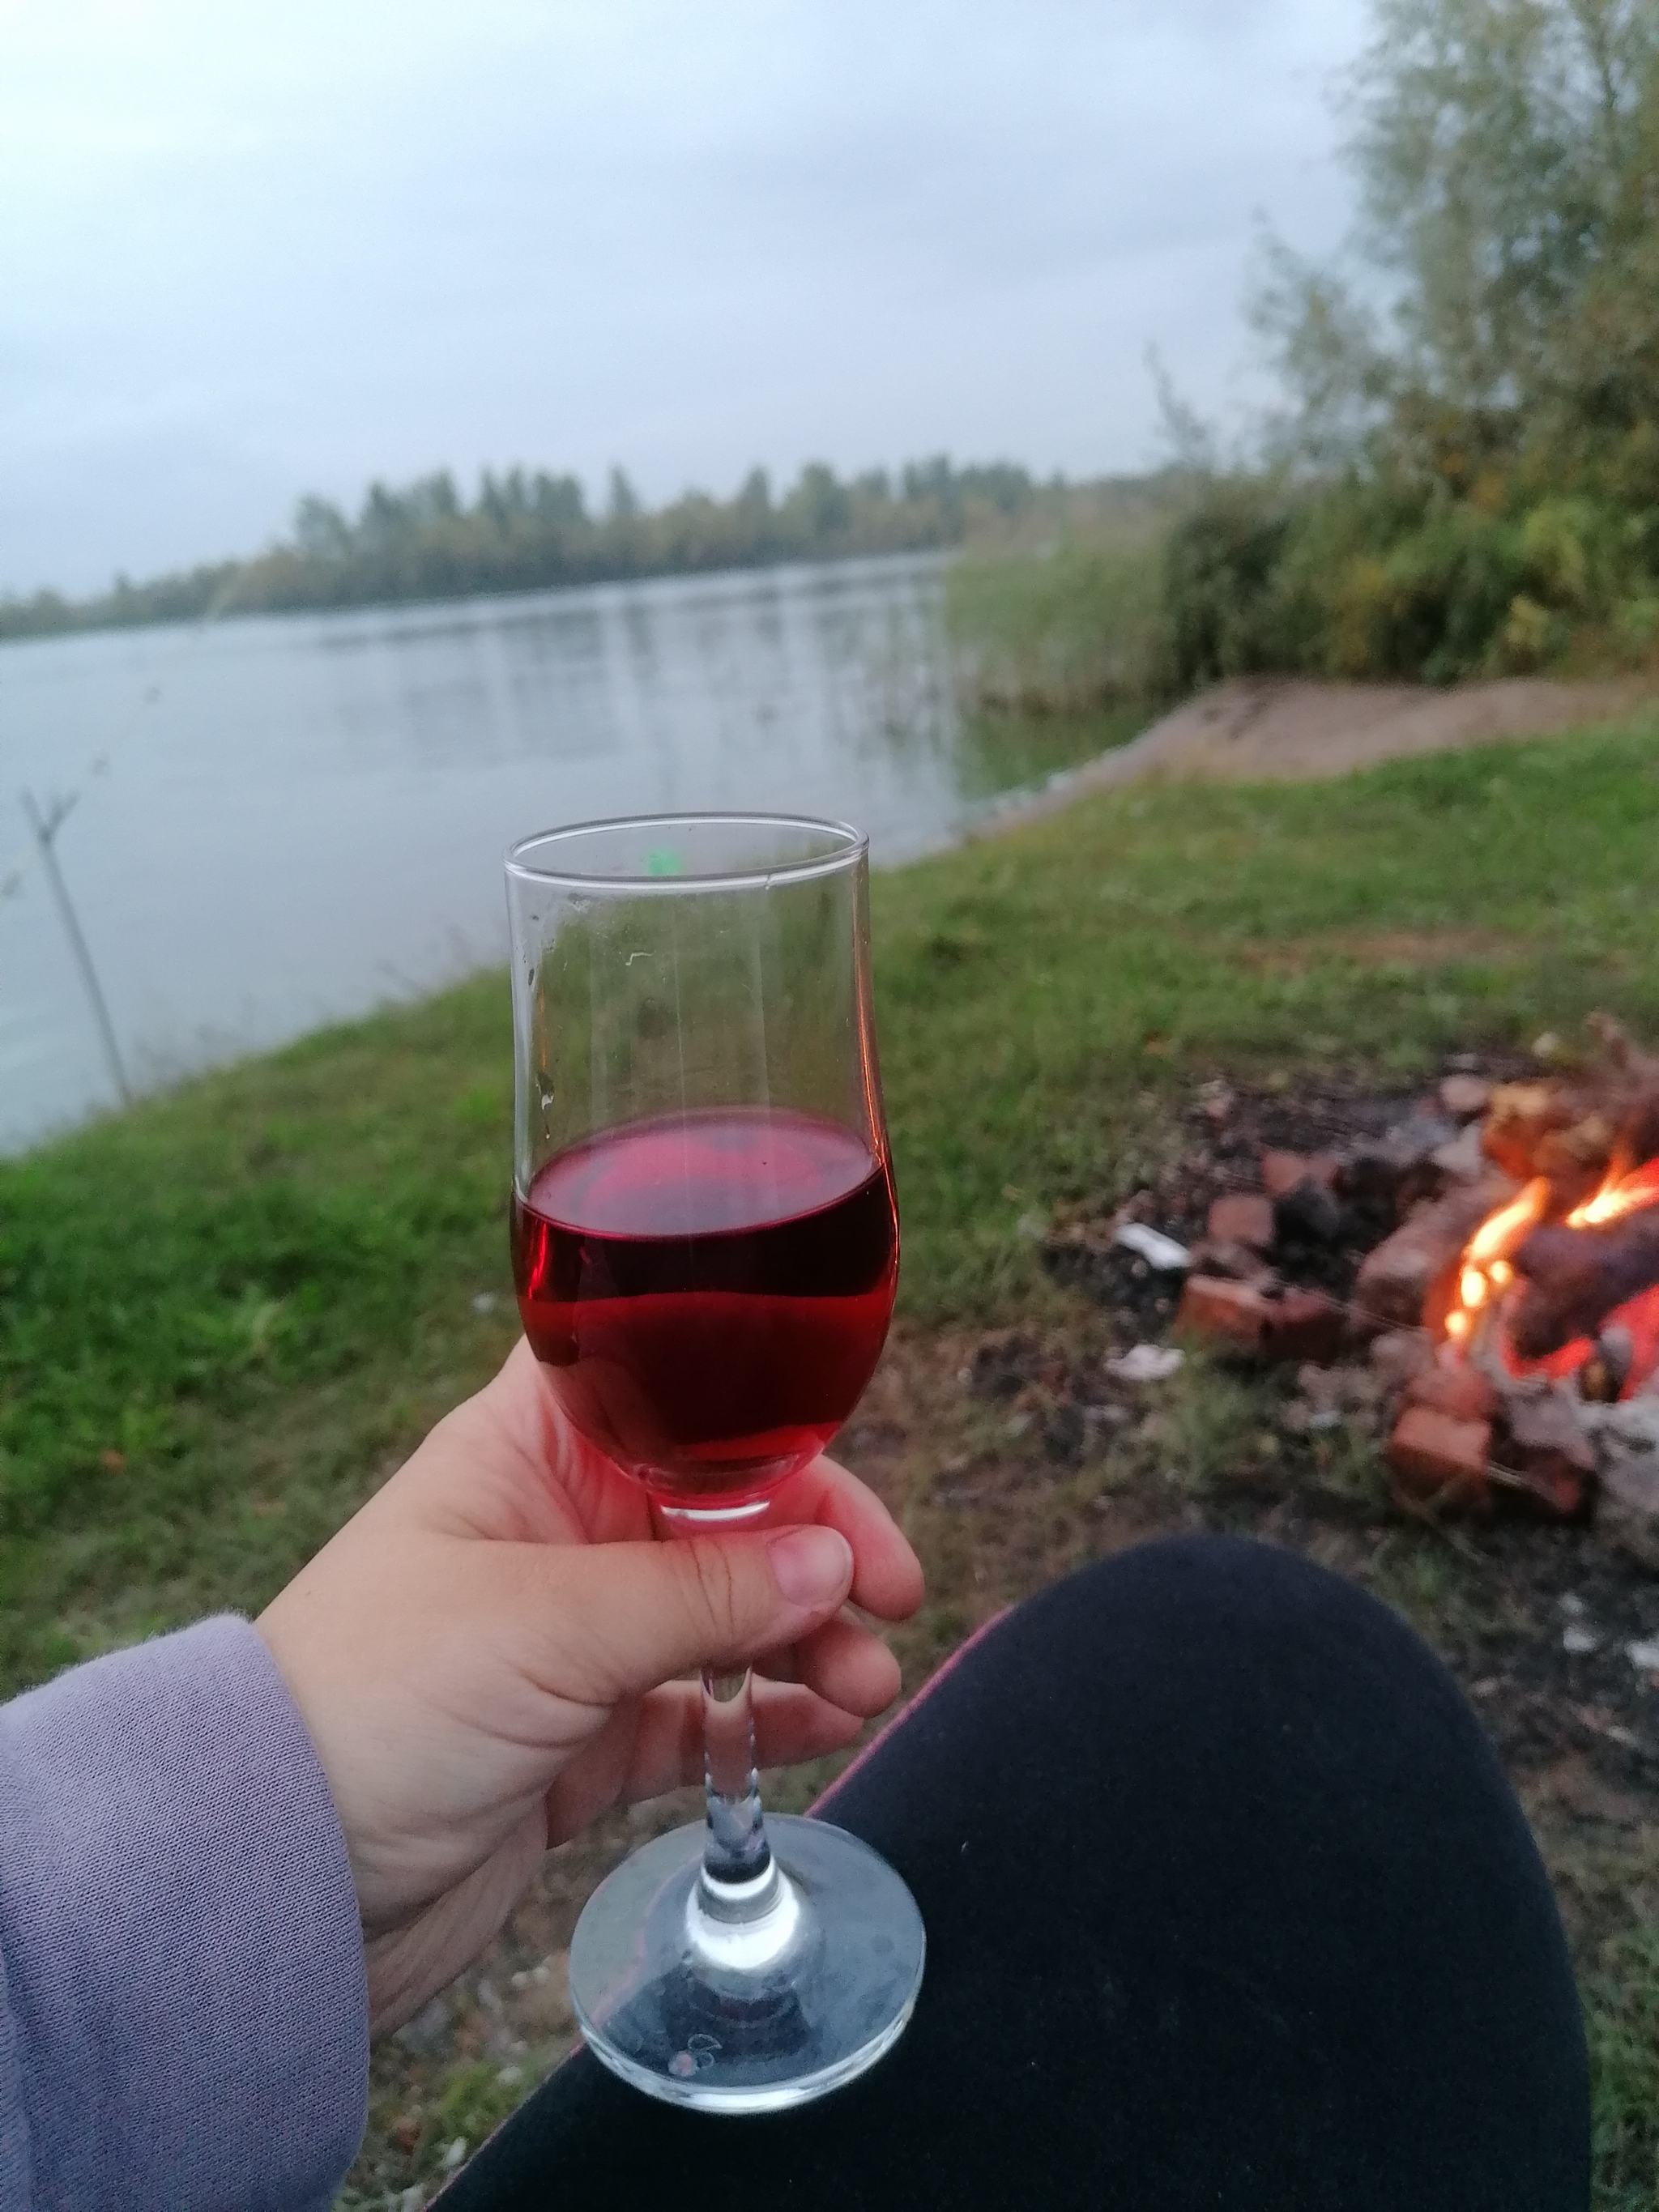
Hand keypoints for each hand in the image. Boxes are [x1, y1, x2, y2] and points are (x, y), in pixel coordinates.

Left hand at [257, 1341, 922, 2035]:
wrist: (272, 1883)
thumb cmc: (375, 1703)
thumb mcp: (546, 1626)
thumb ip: (699, 1594)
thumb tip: (834, 1565)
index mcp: (526, 1452)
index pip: (669, 1393)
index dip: (762, 1416)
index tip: (842, 1477)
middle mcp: (560, 1529)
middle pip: (722, 1507)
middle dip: (814, 1546)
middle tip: (892, 1598)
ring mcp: (575, 1637)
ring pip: (727, 1612)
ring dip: (806, 1638)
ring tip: (866, 1686)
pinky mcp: (586, 1738)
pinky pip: (702, 1709)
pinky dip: (766, 1714)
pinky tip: (824, 1724)